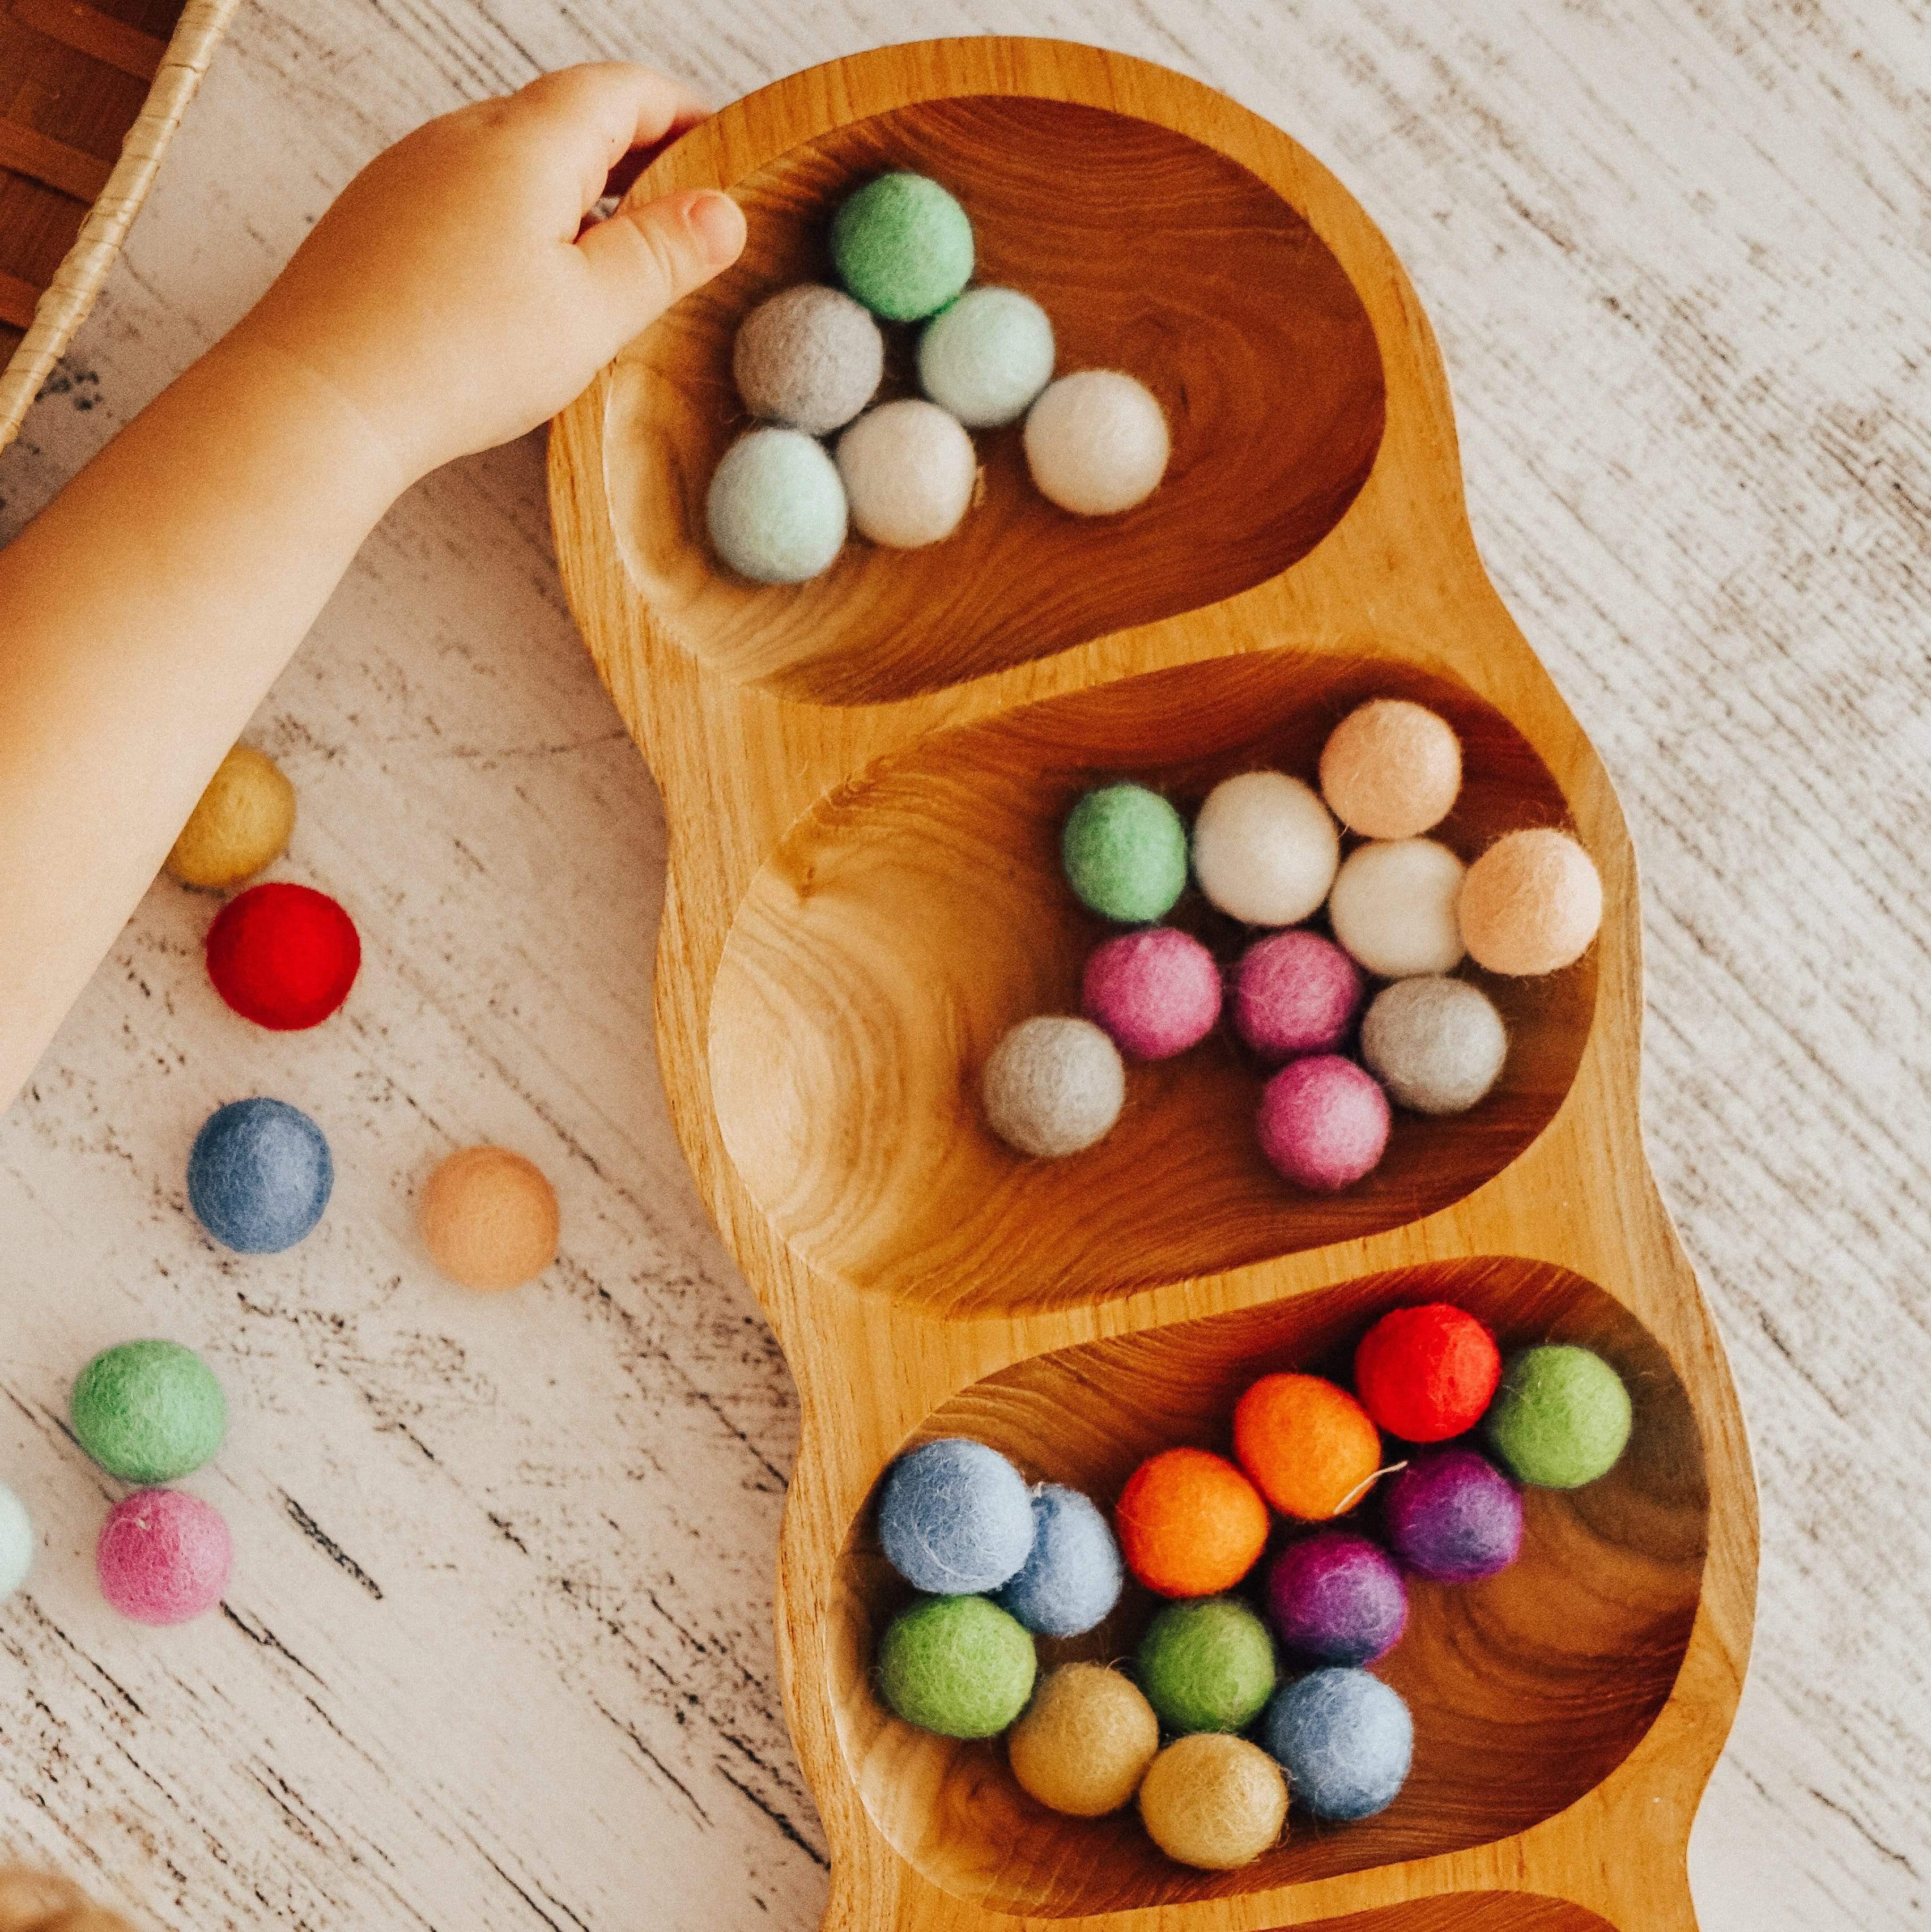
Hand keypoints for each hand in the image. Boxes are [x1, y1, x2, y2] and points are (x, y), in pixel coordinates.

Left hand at [229, 63, 745, 484]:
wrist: (323, 398)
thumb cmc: (456, 355)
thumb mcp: (591, 311)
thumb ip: (663, 254)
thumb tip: (723, 210)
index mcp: (525, 142)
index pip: (621, 90)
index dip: (682, 111)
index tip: (721, 148)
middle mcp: (461, 136)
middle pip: (565, 116)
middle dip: (633, 152)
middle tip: (680, 209)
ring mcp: (410, 173)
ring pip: (512, 157)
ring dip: (574, 190)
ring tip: (611, 256)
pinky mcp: (378, 219)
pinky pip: (466, 194)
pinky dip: (518, 217)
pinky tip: (528, 283)